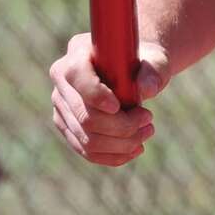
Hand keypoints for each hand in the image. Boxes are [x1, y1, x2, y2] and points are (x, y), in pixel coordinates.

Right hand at [48, 35, 169, 167]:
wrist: (130, 73)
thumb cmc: (141, 63)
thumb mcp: (152, 61)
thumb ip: (152, 73)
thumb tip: (147, 90)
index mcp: (75, 59)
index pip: (77, 78)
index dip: (97, 95)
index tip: (121, 106)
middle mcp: (61, 86)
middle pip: (86, 117)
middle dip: (123, 126)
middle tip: (148, 118)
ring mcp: (62, 111)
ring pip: (88, 140)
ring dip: (123, 143)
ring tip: (147, 131)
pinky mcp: (70, 130)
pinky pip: (88, 152)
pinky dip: (115, 156)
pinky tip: (136, 148)